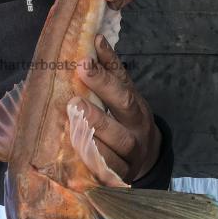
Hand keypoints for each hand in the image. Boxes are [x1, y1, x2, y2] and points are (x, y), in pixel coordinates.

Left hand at [69, 34, 160, 182]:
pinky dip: (92, 166)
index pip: (122, 93)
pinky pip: (106, 175)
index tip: (83, 62)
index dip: (104, 79)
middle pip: (119, 126)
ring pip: (114, 152)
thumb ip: (111, 70)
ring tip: (72, 128)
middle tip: (74, 102)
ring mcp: (129, 160)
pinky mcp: (118, 180)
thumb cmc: (127, 119)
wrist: (145, 157)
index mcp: (137, 110)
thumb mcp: (125, 94)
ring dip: (92, 140)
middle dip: (96, 114)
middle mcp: (136, 135)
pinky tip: (75, 157)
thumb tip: (96, 38)